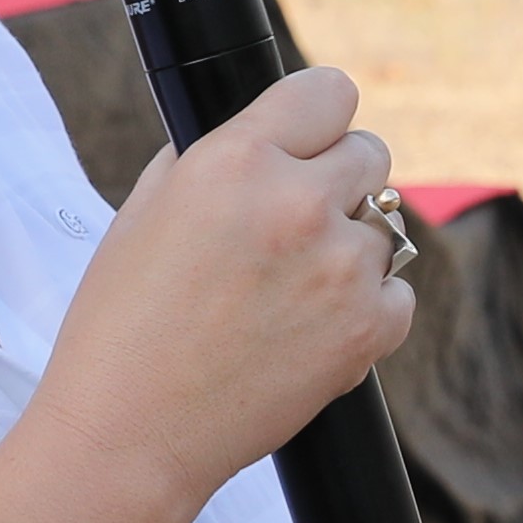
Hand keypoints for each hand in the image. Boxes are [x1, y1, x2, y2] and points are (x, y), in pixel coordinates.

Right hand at [29, 66, 417, 513]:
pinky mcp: (373, 326)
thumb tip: (268, 132)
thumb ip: (214, 158)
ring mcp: (343, 267)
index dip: (319, 118)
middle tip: (295, 226)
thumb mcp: (148, 210)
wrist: (132, 432)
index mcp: (235, 161)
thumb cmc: (124, 324)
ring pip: (386, 226)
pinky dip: (366, 309)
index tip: (312, 140)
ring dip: (349, 249)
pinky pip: (398, 292)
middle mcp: (298, 203)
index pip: (329, 91)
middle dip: (337, 182)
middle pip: (370, 153)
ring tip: (287, 292)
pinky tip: (309, 330)